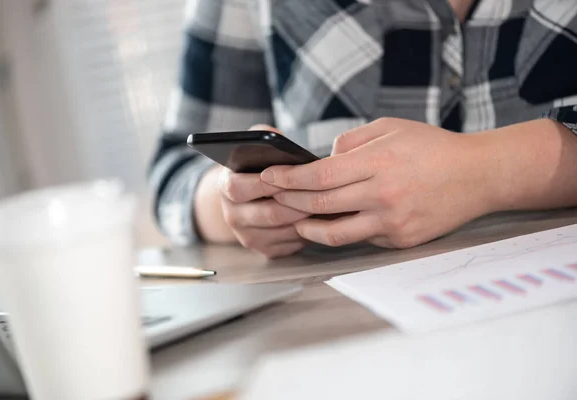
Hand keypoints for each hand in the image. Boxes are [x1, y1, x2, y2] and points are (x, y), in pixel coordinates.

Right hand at [196, 125, 309, 257]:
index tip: (290, 174)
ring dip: (307, 219)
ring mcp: (248, 236)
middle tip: (322, 193)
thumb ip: (260, 137)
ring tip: (328, 205)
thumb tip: (276, 138)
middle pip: (270, 214)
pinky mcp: (265, 250)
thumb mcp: (253, 147)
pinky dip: (308, 232)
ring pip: (284, 231)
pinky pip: (291, 245)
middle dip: (298, 202)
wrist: (247, 199)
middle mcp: (233, 215)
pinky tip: (321, 218)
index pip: (240, 188)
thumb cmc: (257, 169)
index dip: (266, 182)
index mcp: (226, 188)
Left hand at [260, 118, 499, 248]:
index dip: (288, 178)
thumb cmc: (432, 147)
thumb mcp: (390, 128)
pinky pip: (361, 238)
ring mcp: (393, 222)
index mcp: (379, 162)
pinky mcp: (401, 240)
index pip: (319, 176)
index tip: (269, 176)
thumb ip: (350, 142)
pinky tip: (329, 223)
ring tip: (294, 218)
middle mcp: (384, 196)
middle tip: (273, 195)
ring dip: (307, 226)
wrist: (478, 175)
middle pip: (320, 205)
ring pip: (335, 233)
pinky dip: (341, 231)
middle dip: (289, 200)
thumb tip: (322, 161)